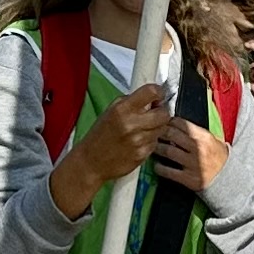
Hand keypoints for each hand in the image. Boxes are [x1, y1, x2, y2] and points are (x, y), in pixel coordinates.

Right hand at [52, 82, 170, 213]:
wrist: (90, 162)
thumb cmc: (100, 135)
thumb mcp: (111, 111)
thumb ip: (132, 101)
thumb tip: (153, 96)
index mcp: (122, 109)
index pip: (151, 92)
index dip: (158, 92)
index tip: (158, 95)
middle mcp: (132, 124)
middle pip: (163, 113)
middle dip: (161, 112)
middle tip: (153, 113)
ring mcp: (138, 141)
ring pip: (162, 128)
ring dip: (156, 127)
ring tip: (142, 129)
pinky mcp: (142, 154)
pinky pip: (155, 143)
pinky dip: (150, 141)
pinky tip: (138, 141)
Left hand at [152, 115, 228, 191]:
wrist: (228, 179)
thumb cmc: (218, 157)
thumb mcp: (212, 140)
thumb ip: (197, 132)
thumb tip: (176, 124)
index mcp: (204, 137)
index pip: (181, 123)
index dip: (169, 122)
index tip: (163, 123)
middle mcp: (198, 148)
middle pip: (171, 135)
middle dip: (160, 133)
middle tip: (154, 134)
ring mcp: (193, 164)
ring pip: (167, 152)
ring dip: (157, 149)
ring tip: (155, 148)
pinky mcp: (188, 178)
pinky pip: (168, 171)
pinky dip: (160, 168)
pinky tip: (157, 166)